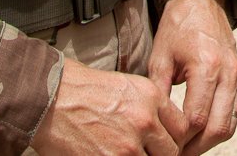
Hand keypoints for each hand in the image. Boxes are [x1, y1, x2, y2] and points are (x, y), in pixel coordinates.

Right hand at [34, 56, 186, 155]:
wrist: (54, 98)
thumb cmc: (86, 90)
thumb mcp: (128, 87)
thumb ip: (151, 107)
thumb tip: (162, 130)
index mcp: (152, 98)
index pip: (182, 128)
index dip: (176, 141)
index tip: (167, 146)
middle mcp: (145, 120)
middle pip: (171, 152)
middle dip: (161, 155)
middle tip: (149, 153)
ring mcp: (128, 145)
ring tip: (128, 153)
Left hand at [147, 0, 236, 155]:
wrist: (201, 0)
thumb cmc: (178, 27)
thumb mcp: (160, 58)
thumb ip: (159, 95)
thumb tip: (156, 128)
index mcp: (207, 65)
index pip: (196, 118)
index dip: (179, 138)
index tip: (164, 144)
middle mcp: (228, 72)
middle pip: (217, 128)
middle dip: (195, 148)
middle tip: (175, 154)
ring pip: (229, 125)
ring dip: (208, 142)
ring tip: (186, 147)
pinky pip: (235, 113)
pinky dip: (219, 127)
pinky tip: (200, 132)